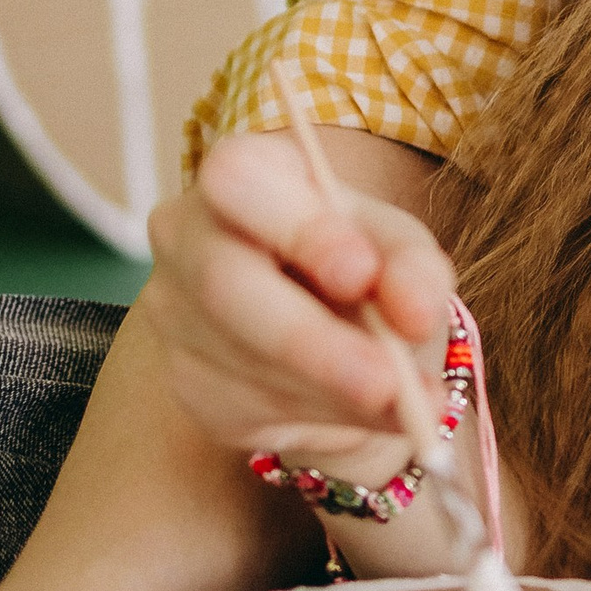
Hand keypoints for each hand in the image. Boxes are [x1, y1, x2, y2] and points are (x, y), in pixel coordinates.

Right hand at [139, 129, 455, 469]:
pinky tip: (361, 412)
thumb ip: (414, 269)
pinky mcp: (185, 381)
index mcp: (241, 174)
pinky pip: (248, 408)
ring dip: (333, 391)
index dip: (297, 228)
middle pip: (224, 283)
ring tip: (406, 405)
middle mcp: (187, 235)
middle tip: (388, 382)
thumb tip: (416, 311)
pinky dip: (320, 417)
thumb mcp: (400, 250)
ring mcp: (175, 312)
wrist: (337, 330)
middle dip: (310, 339)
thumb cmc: (362, 265)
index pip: (239, 180)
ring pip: (243, 360)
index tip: (361, 273)